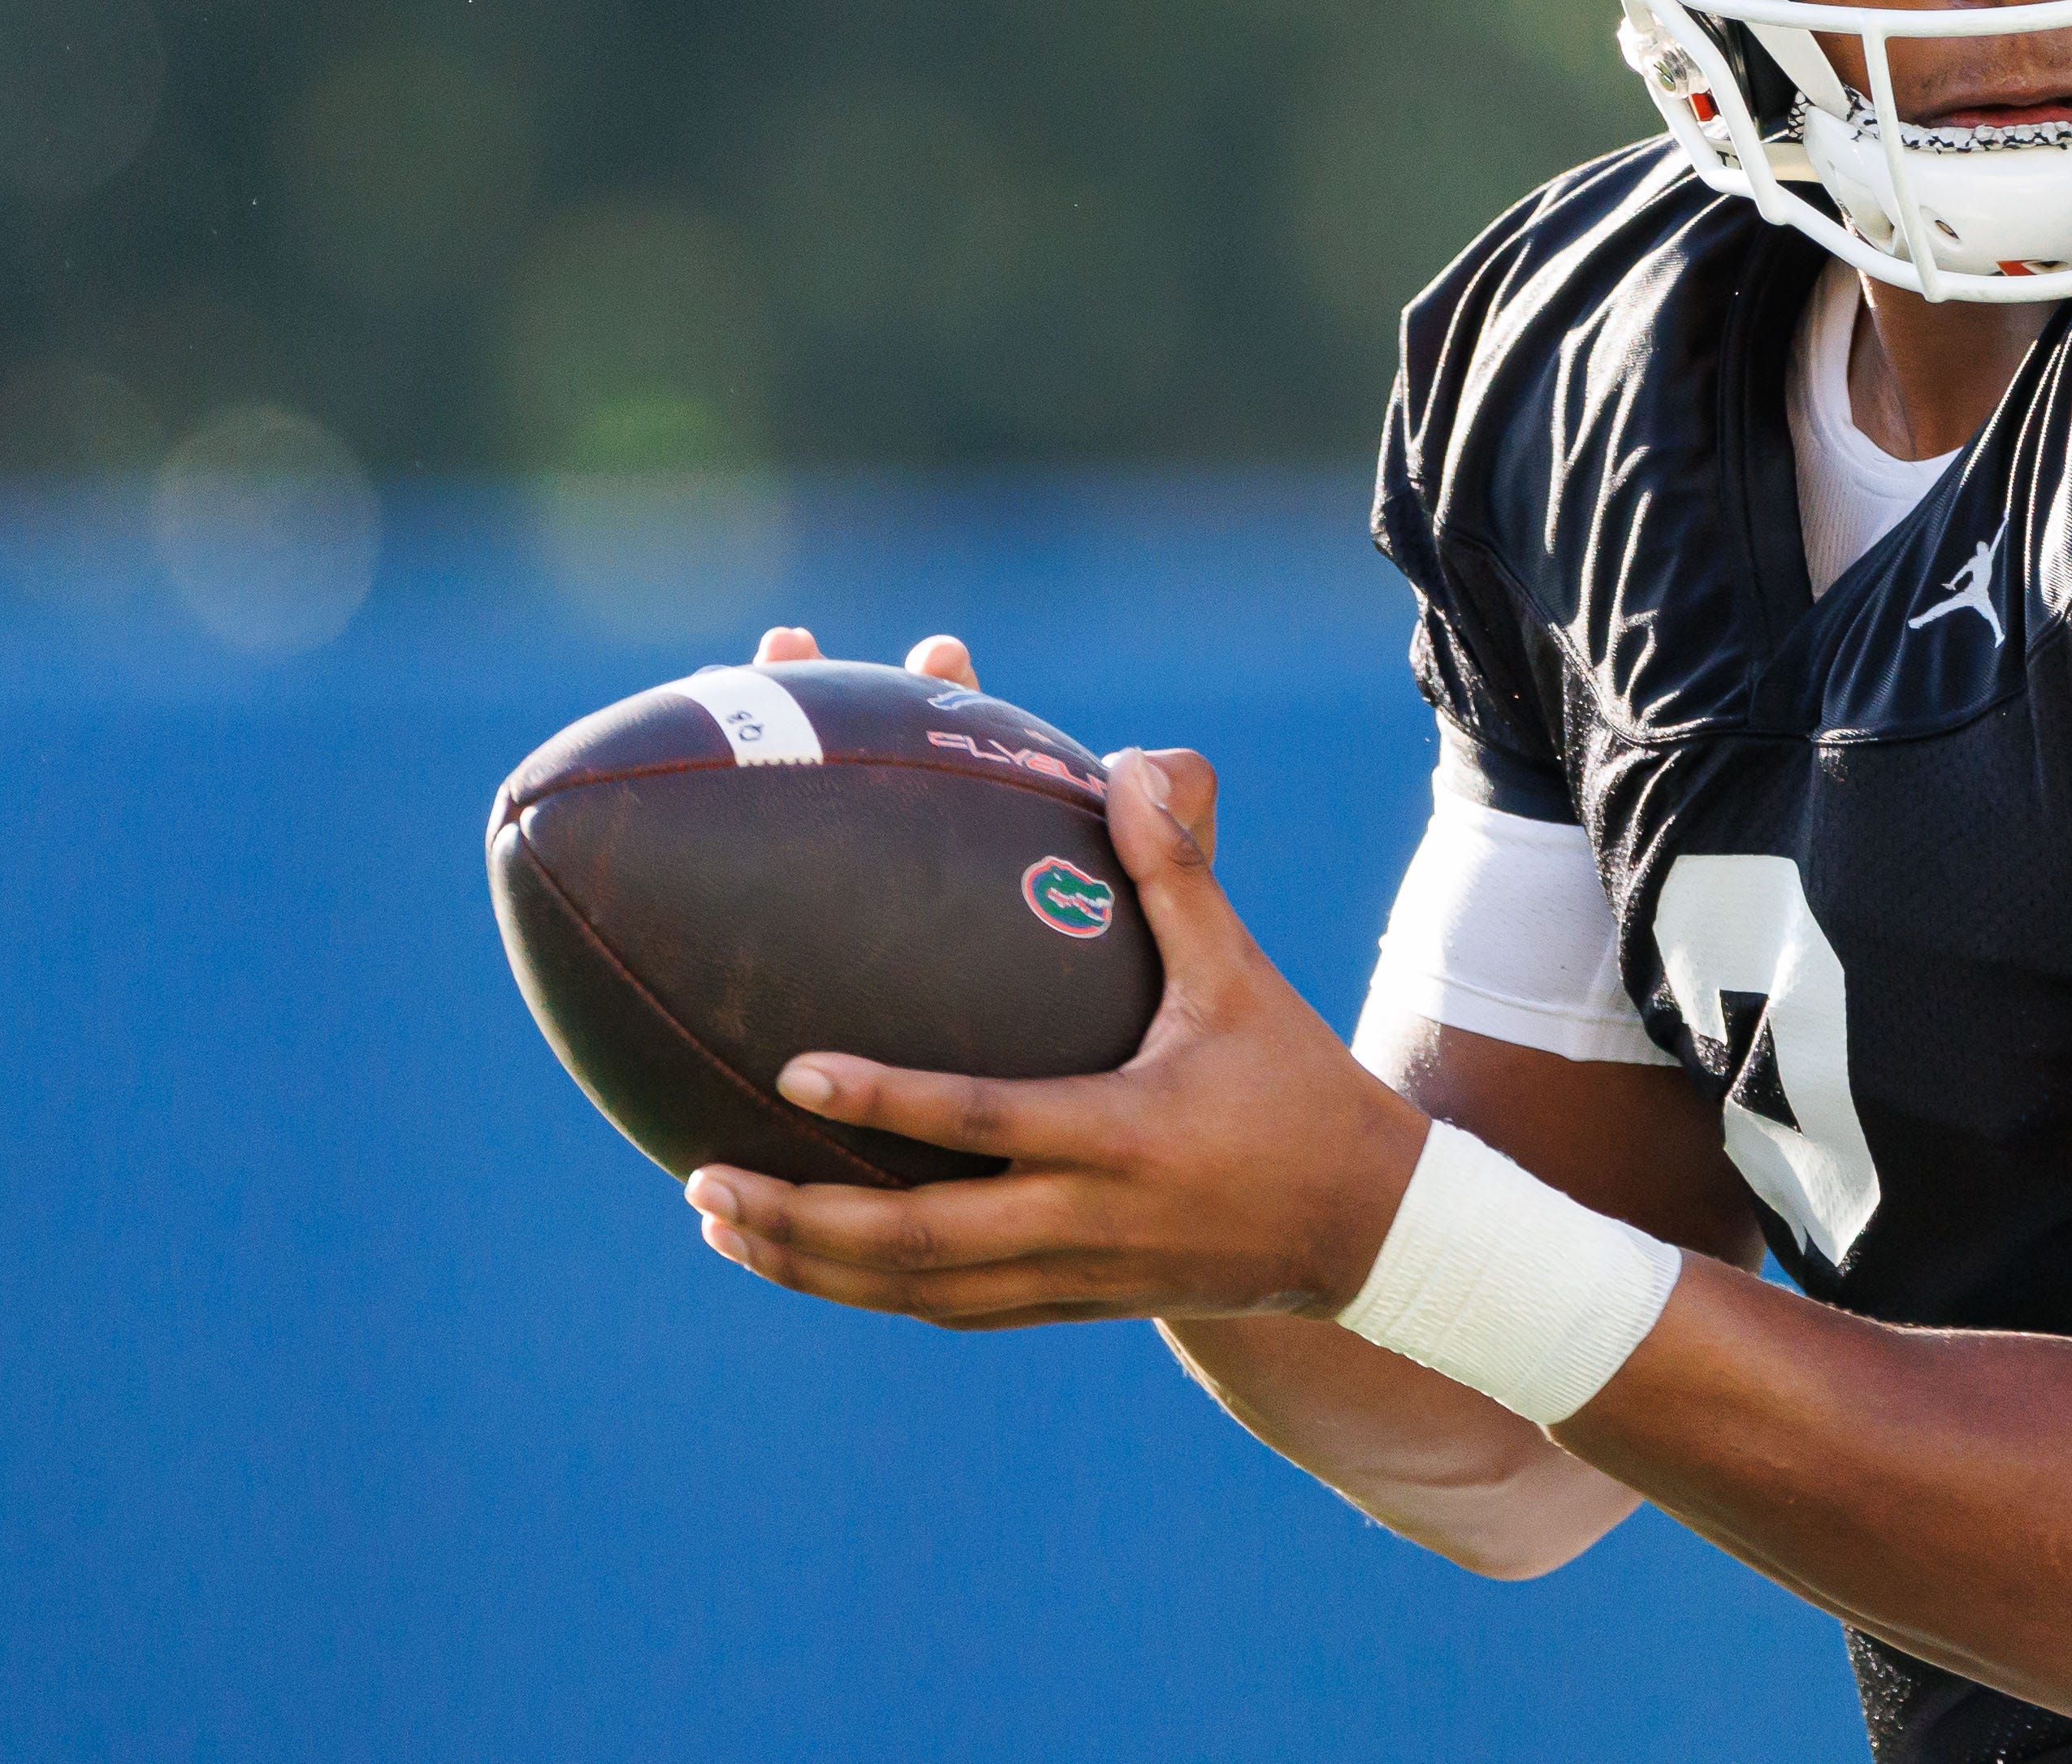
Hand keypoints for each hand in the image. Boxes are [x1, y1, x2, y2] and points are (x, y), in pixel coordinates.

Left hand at [688, 627, 1429, 1330]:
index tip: (791, 1069)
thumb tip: (1135, 762)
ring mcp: (1076, 1278)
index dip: (887, 1101)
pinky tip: (804, 1258)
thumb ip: (1180, 877)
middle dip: (801, 1219)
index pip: (983, 1125)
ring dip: (811, 1265)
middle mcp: (1088, 1221)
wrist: (1367, 1231)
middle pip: (918, 1244)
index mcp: (1125, 1135)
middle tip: (703, 1180)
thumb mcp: (1243, 976)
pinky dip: (867, 1287)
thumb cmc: (1300, 1087)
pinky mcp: (1073, 1304)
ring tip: (719, 1221)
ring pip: (916, 1292)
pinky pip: (949, 1308)